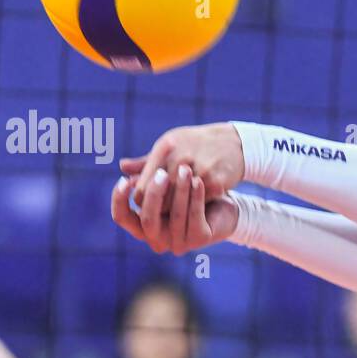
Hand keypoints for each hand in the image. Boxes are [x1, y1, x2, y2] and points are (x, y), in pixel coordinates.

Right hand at [110, 169, 238, 255]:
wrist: (224, 204)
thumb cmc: (188, 192)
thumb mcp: (167, 182)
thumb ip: (147, 175)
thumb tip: (122, 165)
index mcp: (143, 226)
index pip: (122, 218)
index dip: (119, 200)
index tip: (125, 180)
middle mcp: (158, 239)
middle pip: (147, 220)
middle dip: (154, 195)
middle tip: (161, 173)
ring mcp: (179, 242)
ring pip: (174, 216)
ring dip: (179, 191)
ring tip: (184, 169)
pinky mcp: (200, 239)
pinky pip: (195, 216)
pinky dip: (196, 197)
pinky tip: (198, 180)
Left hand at [120, 123, 244, 204]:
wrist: (234, 143)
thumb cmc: (195, 145)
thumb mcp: (171, 146)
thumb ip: (147, 161)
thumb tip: (122, 168)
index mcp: (165, 148)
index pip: (144, 186)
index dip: (144, 199)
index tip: (147, 203)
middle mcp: (179, 158)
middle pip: (159, 197)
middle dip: (159, 208)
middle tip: (161, 214)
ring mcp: (197, 171)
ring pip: (178, 204)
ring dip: (176, 210)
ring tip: (176, 212)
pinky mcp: (214, 182)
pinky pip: (199, 203)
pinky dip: (196, 206)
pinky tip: (196, 205)